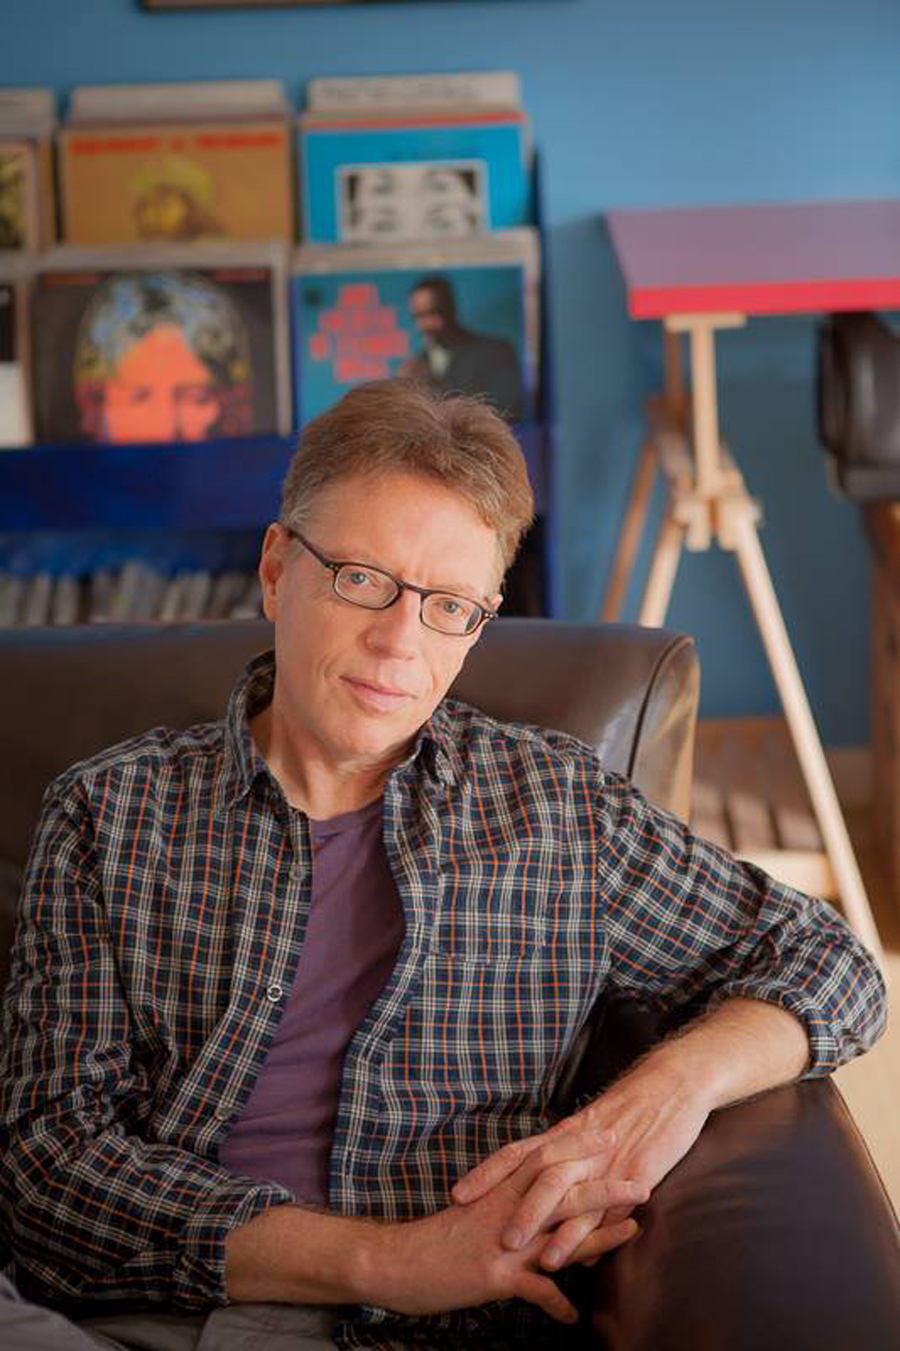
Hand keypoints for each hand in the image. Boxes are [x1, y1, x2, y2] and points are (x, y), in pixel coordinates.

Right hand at [370, 1160, 642, 1324]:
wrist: (398, 1261)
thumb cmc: (438, 1238)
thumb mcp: (476, 1208)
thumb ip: (507, 1198)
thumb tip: (535, 1190)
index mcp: (501, 1190)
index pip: (545, 1157)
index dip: (577, 1144)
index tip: (607, 1130)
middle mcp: (506, 1209)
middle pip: (562, 1188)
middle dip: (603, 1182)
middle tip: (639, 1175)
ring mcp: (503, 1242)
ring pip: (559, 1233)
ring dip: (600, 1233)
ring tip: (633, 1229)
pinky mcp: (494, 1276)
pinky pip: (534, 1289)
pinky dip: (556, 1302)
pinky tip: (574, 1314)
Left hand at [452, 1058, 709, 1269]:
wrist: (674, 1084)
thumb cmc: (635, 1106)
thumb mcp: (594, 1126)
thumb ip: (571, 1154)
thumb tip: (550, 1187)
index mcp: (566, 1134)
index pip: (518, 1152)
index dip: (488, 1174)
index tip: (459, 1194)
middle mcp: (580, 1147)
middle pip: (536, 1175)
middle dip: (511, 1206)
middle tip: (489, 1234)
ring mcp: (607, 1162)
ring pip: (567, 1193)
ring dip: (543, 1225)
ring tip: (524, 1253)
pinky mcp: (636, 1174)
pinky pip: (606, 1208)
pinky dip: (585, 1233)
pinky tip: (574, 1255)